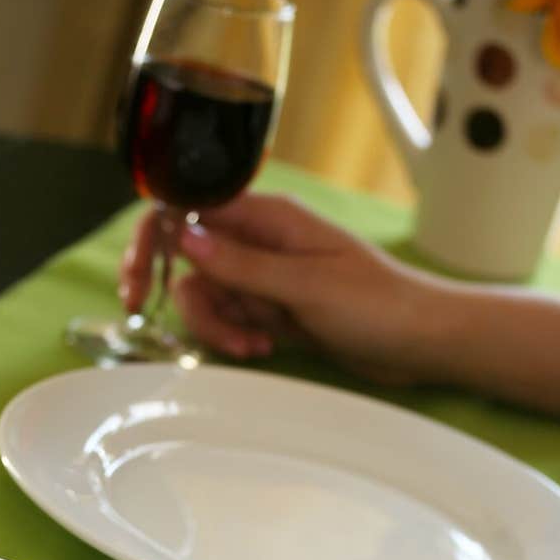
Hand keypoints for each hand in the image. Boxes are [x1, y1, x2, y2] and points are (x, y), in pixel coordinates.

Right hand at [118, 193, 445, 384]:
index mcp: (268, 218)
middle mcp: (261, 242)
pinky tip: (263, 348)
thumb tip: (182, 237)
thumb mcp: (305, 285)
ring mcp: (266, 278)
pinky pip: (232, 319)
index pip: (188, 211)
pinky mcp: (274, 310)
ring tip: (253, 345)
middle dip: (184, 297)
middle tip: (181, 325)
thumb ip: (241, 264)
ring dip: (216, 326)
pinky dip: (236, 337)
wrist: (423, 341)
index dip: (153, 240)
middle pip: (188, 261)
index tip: (136, 279)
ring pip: (207, 296)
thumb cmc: (379, 303)